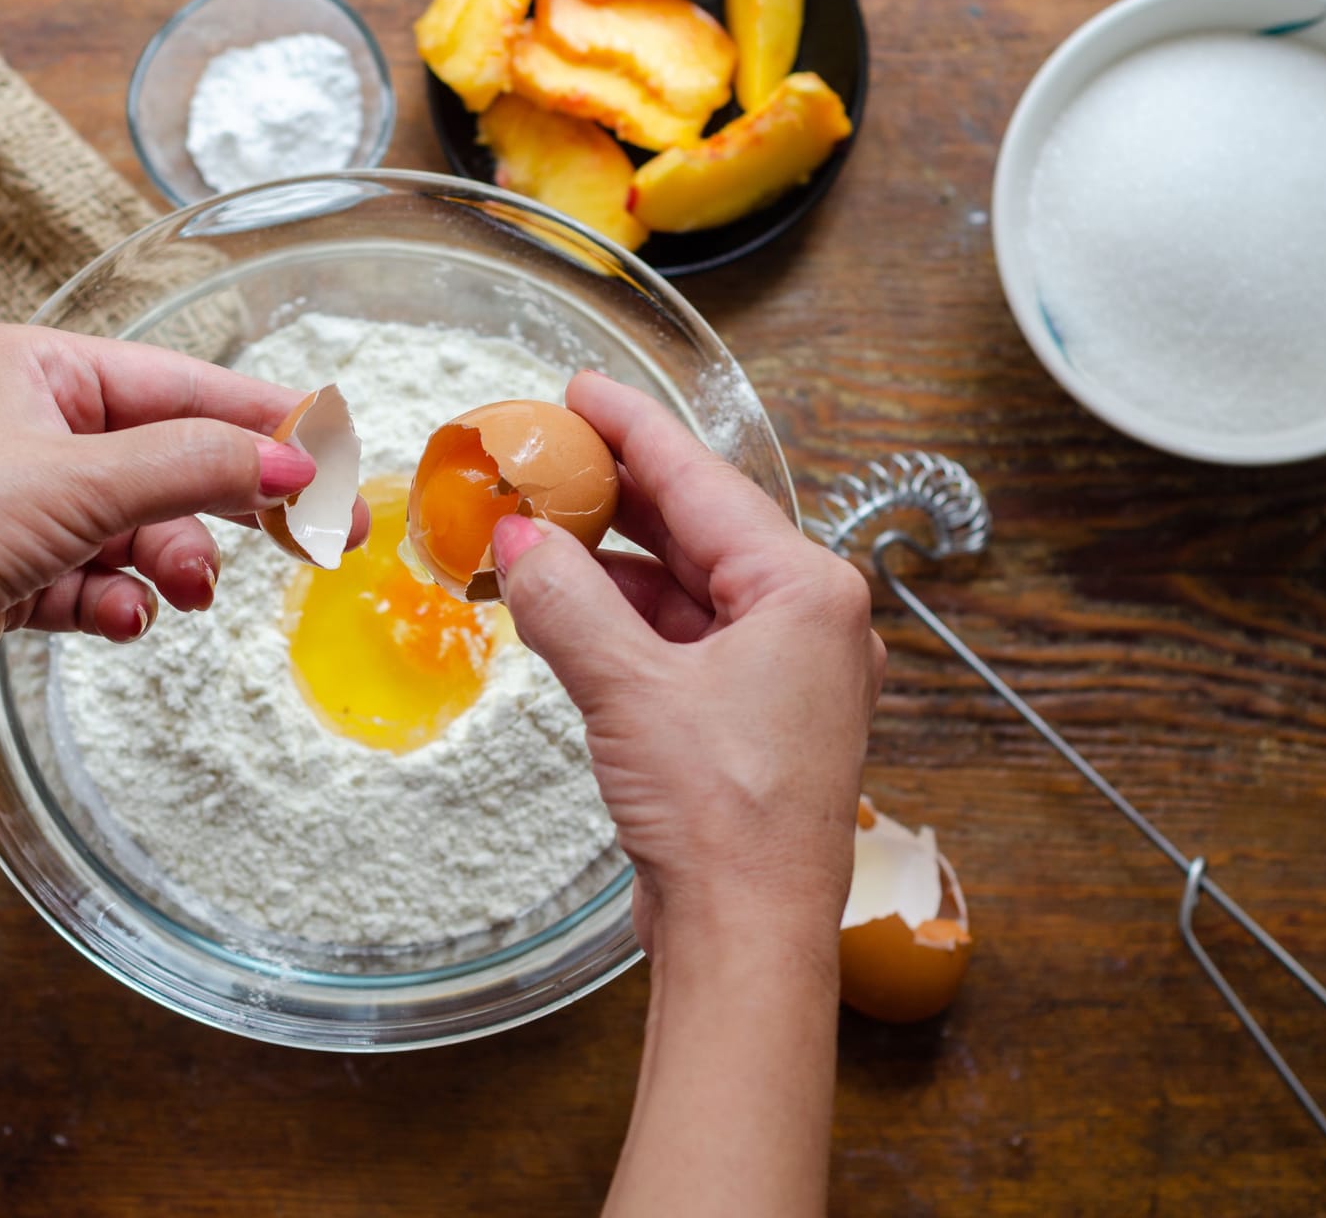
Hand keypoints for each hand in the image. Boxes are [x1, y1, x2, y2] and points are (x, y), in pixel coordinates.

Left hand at [0, 323, 366, 730]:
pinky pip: (96, 580)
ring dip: (170, 561)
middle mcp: (33, 427)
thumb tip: (293, 464)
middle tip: (317, 539)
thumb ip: (199, 466)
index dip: (264, 424)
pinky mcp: (10, 573)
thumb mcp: (86, 482)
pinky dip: (114, 601)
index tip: (331, 459)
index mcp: (42, 370)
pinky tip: (114, 618)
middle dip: (235, 503)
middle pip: (171, 457)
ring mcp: (21, 502)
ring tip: (181, 592)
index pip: (184, 386)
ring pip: (139, 527)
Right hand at [490, 371, 883, 960]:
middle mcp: (808, 622)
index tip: (581, 390)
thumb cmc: (722, 815)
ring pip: (687, 589)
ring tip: (538, 531)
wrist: (749, 936)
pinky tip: (568, 608)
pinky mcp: (751, 720)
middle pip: (699, 529)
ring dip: (613, 566)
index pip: (704, 483)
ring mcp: (783, 674)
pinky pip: (682, 642)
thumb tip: (517, 540)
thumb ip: (567, 603)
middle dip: (618, 495)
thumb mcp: (629, 689)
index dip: (634, 429)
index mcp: (806, 592)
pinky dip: (625, 622)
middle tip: (548, 451)